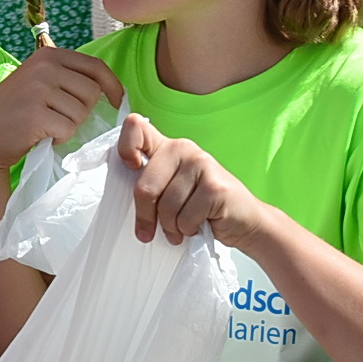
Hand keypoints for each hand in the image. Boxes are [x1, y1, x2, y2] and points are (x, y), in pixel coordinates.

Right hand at [0, 46, 124, 171]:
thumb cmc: (14, 112)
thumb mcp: (36, 80)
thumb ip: (65, 76)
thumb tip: (106, 87)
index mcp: (48, 55)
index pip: (95, 67)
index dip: (112, 86)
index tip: (117, 101)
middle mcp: (44, 67)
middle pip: (91, 93)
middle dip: (81, 111)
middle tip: (58, 118)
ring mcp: (39, 90)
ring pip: (81, 113)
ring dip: (68, 125)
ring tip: (46, 125)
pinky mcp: (36, 115)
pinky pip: (68, 130)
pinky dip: (59, 138)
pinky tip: (41, 135)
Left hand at [117, 113, 267, 249]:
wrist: (246, 223)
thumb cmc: (201, 210)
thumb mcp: (171, 192)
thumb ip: (150, 184)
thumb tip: (116, 196)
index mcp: (167, 147)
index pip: (136, 127)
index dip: (125, 147)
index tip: (130, 168)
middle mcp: (184, 148)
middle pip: (145, 186)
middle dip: (146, 217)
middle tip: (148, 234)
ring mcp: (202, 164)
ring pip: (166, 207)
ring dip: (171, 228)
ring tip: (182, 229)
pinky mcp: (215, 187)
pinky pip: (185, 218)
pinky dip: (188, 230)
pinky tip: (200, 226)